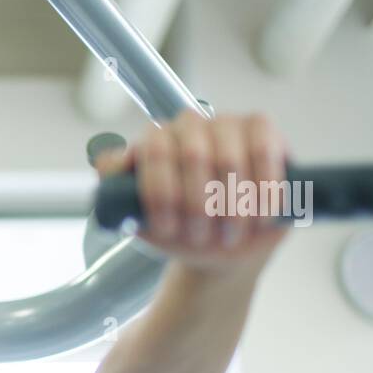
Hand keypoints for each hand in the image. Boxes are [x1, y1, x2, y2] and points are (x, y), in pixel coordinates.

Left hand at [94, 109, 291, 277]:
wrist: (224, 249)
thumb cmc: (179, 232)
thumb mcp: (141, 222)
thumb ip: (116, 193)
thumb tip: (108, 165)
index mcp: (154, 143)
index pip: (153, 150)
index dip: (161, 192)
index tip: (167, 229)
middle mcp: (187, 126)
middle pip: (193, 154)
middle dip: (198, 205)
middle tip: (200, 238)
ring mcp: (225, 123)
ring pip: (229, 158)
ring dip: (232, 206)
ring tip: (229, 235)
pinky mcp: (262, 130)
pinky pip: (264, 150)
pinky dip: (263, 190)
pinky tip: (260, 217)